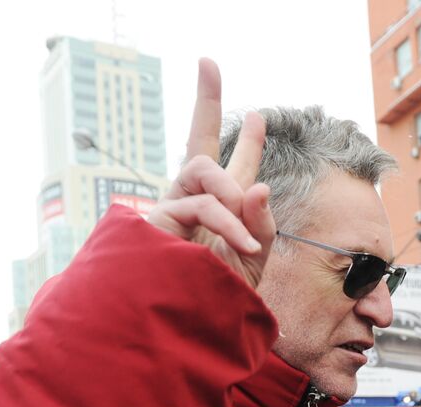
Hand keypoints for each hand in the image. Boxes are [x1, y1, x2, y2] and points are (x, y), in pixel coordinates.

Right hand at [146, 59, 274, 287]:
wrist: (188, 328)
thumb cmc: (218, 300)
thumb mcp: (254, 263)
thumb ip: (261, 227)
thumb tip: (261, 185)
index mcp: (223, 210)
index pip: (235, 168)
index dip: (247, 141)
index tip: (259, 114)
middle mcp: (195, 202)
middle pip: (197, 142)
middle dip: (206, 101)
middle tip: (208, 63)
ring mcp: (173, 207)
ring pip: (202, 169)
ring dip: (230, 191)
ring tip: (245, 236)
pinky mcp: (159, 221)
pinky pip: (201, 205)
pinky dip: (227, 223)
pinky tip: (244, 247)